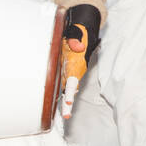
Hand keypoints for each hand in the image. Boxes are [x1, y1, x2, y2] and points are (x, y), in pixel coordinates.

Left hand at [58, 5, 99, 119]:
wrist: (84, 30)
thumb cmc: (78, 31)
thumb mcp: (76, 31)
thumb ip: (75, 38)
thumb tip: (77, 47)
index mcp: (77, 62)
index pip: (74, 78)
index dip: (71, 89)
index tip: (69, 100)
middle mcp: (75, 69)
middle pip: (72, 88)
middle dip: (69, 102)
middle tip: (67, 115)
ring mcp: (71, 71)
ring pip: (69, 89)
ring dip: (67, 102)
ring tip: (66, 115)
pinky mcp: (67, 72)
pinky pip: (65, 85)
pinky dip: (64, 95)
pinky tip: (62, 105)